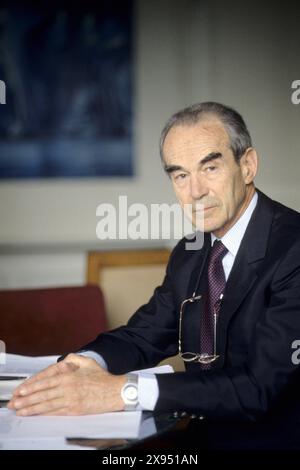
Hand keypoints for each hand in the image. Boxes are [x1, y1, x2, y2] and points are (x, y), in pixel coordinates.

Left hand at [7, 354, 125, 415]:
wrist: (115, 391)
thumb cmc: (102, 377)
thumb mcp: (87, 362)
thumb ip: (72, 359)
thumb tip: (61, 361)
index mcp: (69, 376)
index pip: (45, 382)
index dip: (31, 387)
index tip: (21, 390)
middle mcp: (68, 388)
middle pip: (43, 394)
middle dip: (27, 399)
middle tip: (15, 402)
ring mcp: (71, 400)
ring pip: (47, 405)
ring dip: (32, 408)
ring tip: (21, 410)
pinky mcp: (75, 410)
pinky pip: (56, 412)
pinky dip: (44, 414)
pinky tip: (37, 414)